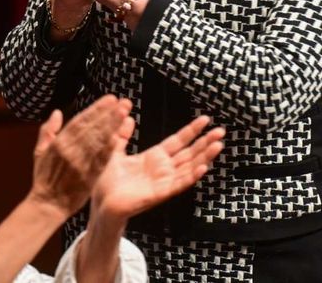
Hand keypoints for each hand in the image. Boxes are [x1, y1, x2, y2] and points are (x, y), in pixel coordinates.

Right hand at [28, 95, 130, 216]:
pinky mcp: (89, 176)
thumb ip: (48, 130)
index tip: (110, 98)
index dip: (96, 109)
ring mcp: (80, 164)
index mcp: (59, 143)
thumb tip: (57, 112)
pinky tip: (118, 138)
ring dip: (112, 127)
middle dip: (109, 114)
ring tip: (124, 114)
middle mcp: (70, 151)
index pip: (80, 121)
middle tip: (123, 102)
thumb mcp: (40, 152)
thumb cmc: (45, 177)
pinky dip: (109, 149)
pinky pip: (100, 160)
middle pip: (92, 129)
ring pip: (98, 142)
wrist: (48, 205)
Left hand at [91, 115, 224, 222]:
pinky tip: (204, 167)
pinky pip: (179, 184)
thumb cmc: (106, 182)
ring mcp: (163, 182)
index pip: (178, 141)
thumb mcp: (114, 152)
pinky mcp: (160, 194)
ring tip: (218, 145)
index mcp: (154, 158)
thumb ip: (121, 135)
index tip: (205, 119)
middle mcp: (162, 169)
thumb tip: (126, 116)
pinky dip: (191, 176)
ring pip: (189, 167)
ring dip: (204, 157)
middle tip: (221, 131)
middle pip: (189, 153)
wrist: (99, 204)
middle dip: (205, 142)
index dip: (191, 131)